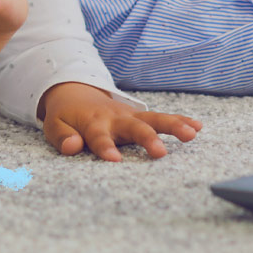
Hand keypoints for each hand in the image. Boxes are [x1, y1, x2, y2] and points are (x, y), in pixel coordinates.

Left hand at [39, 82, 202, 161]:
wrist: (75, 91)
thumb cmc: (66, 115)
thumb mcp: (54, 126)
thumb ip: (62, 137)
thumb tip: (73, 146)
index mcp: (93, 123)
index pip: (99, 138)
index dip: (106, 148)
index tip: (115, 160)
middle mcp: (116, 119)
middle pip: (135, 127)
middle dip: (148, 139)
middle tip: (161, 153)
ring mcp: (131, 116)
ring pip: (154, 119)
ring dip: (174, 126)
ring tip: (192, 134)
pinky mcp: (141, 117)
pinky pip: (162, 118)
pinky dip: (180, 120)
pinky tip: (198, 127)